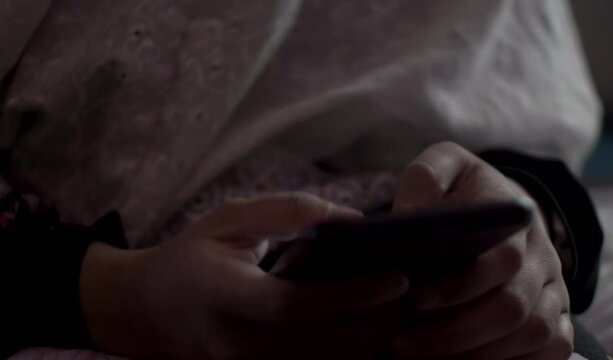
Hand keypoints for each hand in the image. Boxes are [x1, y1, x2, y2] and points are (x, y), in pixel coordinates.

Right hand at [81, 193, 409, 359]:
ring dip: (374, 343)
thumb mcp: (230, 218)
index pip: (291, 305)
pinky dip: (353, 355)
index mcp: (220, 294)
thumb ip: (288, 213)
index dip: (347, 295)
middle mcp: (234, 344)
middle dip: (378, 323)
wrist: (150, 310)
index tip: (397, 276)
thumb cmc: (194, 255)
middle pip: (320, 346)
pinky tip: (382, 333)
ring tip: (416, 314)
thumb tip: (351, 222)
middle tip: (426, 296)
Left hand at [391, 142, 572, 359]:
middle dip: (455, 331)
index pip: (500, 256)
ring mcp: (553, 287)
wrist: (504, 206)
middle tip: (402, 344)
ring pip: (531, 333)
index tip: (417, 300)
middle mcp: (543, 254)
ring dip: (475, 353)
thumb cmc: (463, 190)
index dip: (460, 284)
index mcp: (516, 214)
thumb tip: (407, 216)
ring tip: (421, 357)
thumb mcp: (444, 167)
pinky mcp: (557, 315)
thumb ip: (425, 178)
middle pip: (512, 305)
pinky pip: (550, 350)